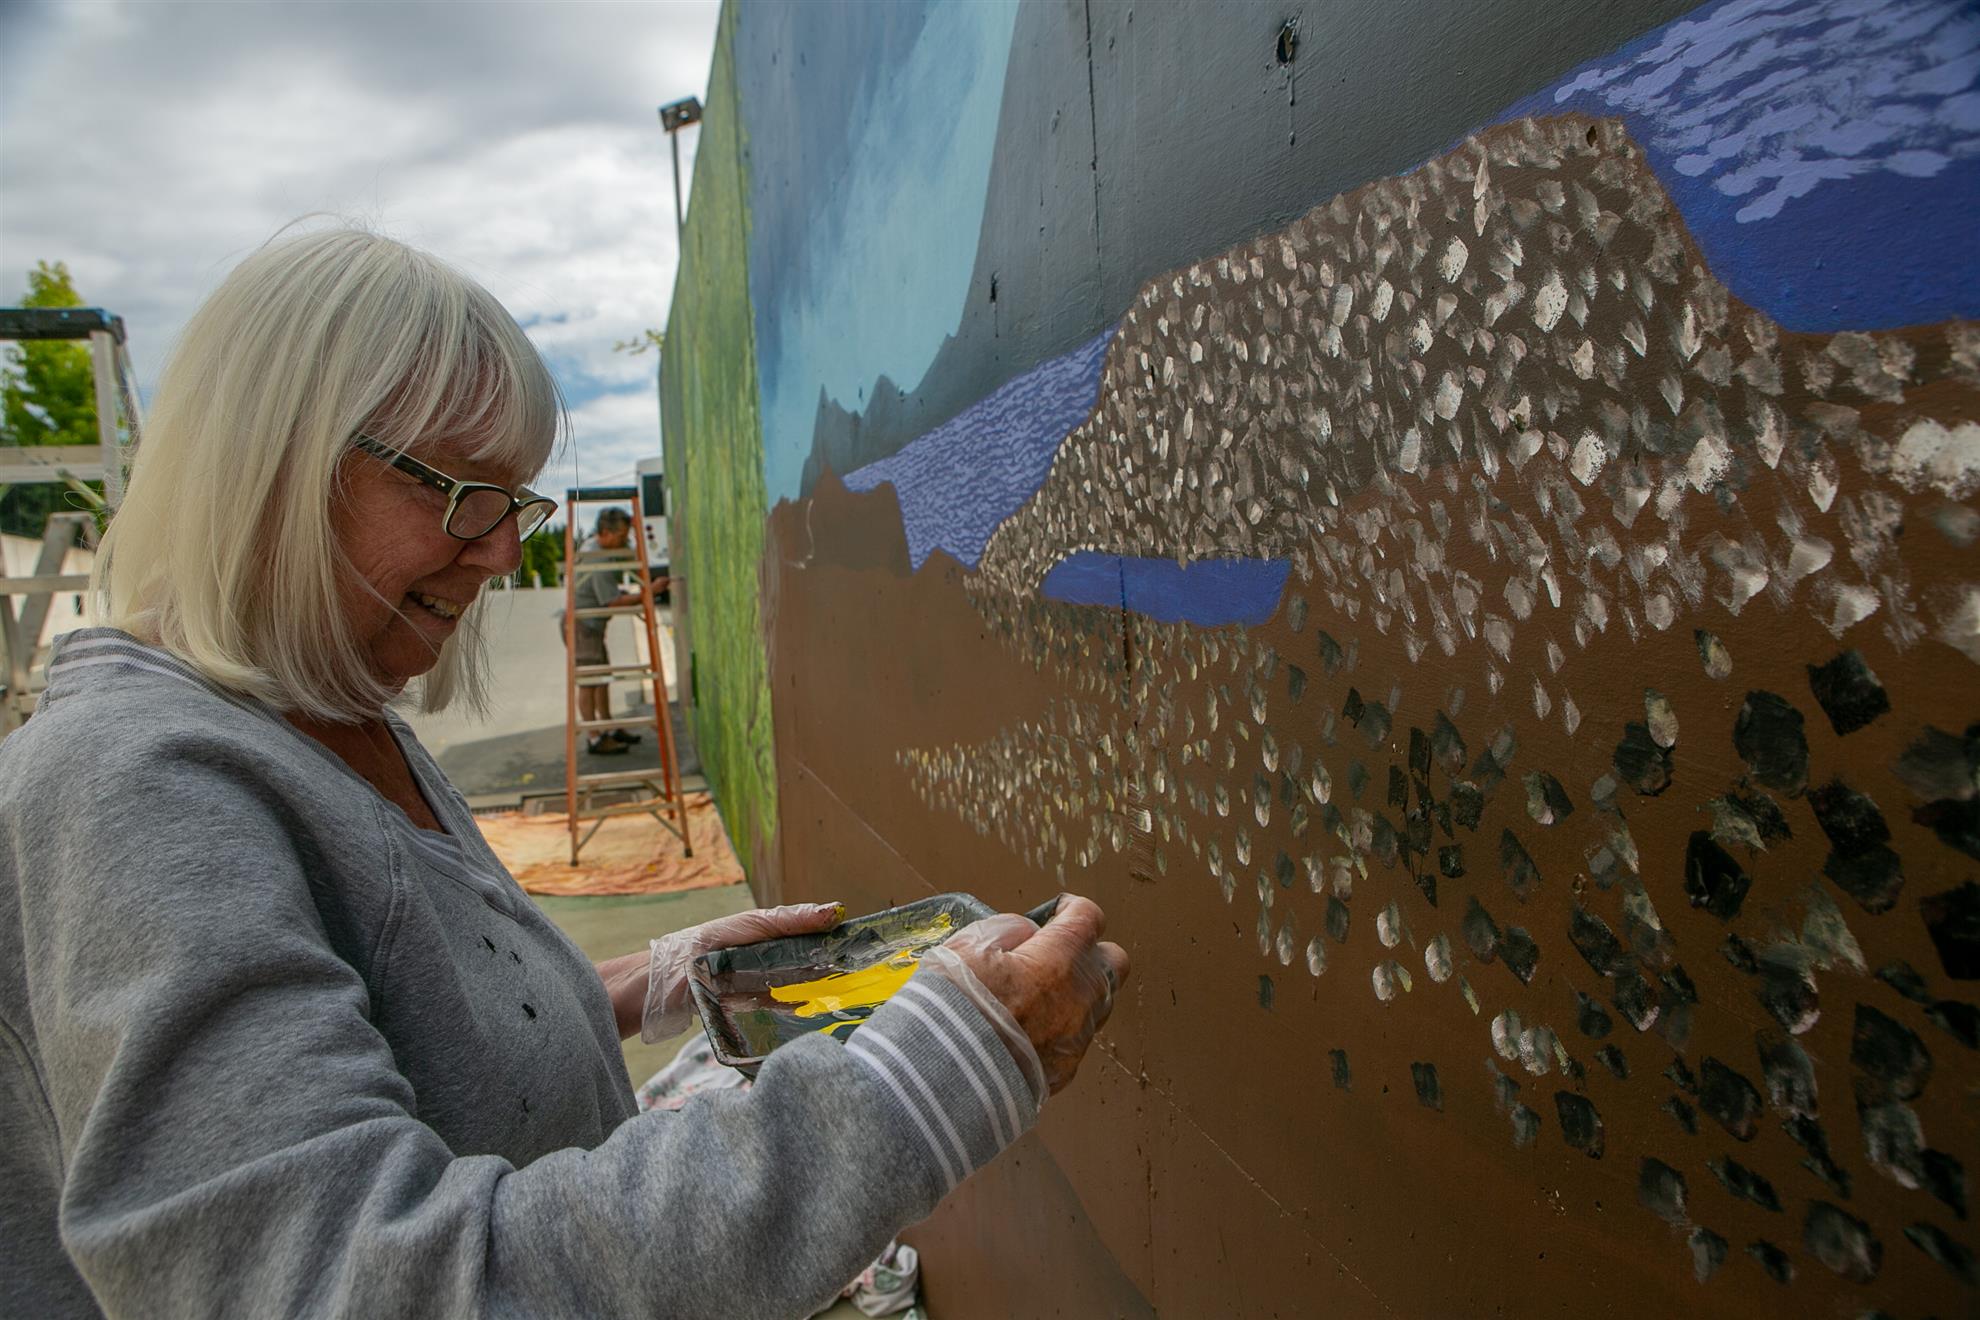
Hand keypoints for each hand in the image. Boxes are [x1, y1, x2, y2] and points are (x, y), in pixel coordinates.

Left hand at [635, 902, 844, 1041]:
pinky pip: (783, 1009)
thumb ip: (791, 920)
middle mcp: (772, 958)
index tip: (866, 945)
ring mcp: (764, 984)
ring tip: (848, 995)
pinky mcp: (754, 1008)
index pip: (814, 935)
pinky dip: (799, 1010)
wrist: (668, 982)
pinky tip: (816, 1013)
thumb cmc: (708, 943)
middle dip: (835, 968)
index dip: (838, 940)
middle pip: (812, 963)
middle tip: (865, 974)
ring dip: (820, 990)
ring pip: (801, 986)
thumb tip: (834, 910)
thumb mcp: (753, 925)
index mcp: (773, 934)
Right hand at [925, 895, 1128, 1095]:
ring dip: (1076, 992)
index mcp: (1061, 958)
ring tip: (1039, 994)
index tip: (1055, 912)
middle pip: (1114, 961)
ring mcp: (1077, 1036)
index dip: (1071, 909)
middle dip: (1091, 951)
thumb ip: (1009, 928)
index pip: (1089, 917)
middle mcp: (1081, 997)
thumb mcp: (970, 945)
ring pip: (1097, 1003)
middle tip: (1056, 952)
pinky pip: (1075, 1039)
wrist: (946, 1076)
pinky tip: (1028, 1030)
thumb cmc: (955, 1007)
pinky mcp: (1065, 1069)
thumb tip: (1026, 933)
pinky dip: (1059, 1029)